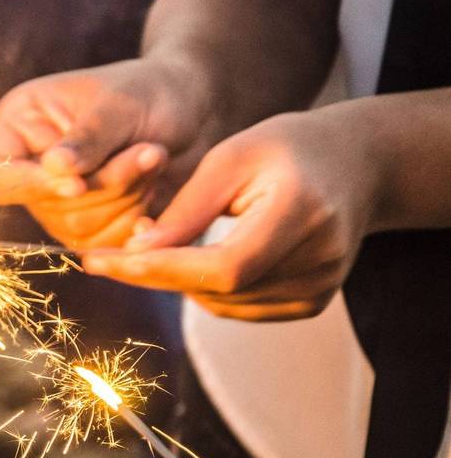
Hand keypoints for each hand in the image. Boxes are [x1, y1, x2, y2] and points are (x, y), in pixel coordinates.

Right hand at [0, 58, 212, 248]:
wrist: (191, 110)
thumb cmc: (151, 90)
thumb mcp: (120, 104)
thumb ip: (89, 138)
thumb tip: (55, 169)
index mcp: (18, 126)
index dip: (30, 186)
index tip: (76, 185)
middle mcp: (30, 167)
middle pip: (46, 205)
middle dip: (106, 184)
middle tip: (150, 150)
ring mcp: (57, 201)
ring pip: (78, 227)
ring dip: (127, 197)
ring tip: (155, 157)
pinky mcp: (87, 225)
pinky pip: (104, 243)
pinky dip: (136, 220)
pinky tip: (155, 188)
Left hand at [82, 110, 380, 320]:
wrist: (357, 164)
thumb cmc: (285, 149)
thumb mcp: (230, 158)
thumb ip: (186, 208)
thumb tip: (137, 252)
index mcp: (300, 212)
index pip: (223, 266)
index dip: (160, 269)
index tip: (101, 261)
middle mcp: (319, 258)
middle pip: (218, 290)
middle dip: (154, 275)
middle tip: (107, 254)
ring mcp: (319, 287)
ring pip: (222, 305)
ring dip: (177, 281)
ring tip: (156, 244)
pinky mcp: (312, 302)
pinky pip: (240, 308)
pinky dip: (206, 289)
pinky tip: (192, 259)